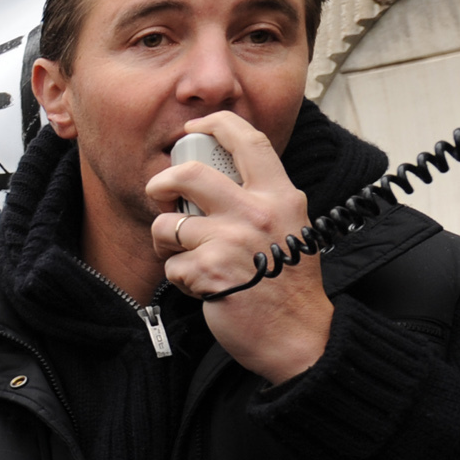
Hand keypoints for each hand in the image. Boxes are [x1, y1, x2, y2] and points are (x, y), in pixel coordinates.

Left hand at [146, 114, 332, 384]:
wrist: (299, 334)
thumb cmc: (289, 283)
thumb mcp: (291, 227)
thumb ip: (262, 200)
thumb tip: (218, 179)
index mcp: (281, 196)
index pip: (248, 141)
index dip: (215, 125)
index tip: (194, 128)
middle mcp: (258, 212)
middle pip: (190, 174)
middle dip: (161, 182)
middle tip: (159, 195)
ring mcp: (233, 240)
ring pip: (168, 224)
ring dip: (166, 243)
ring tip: (185, 256)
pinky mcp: (210, 271)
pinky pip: (172, 266)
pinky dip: (181, 280)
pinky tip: (205, 288)